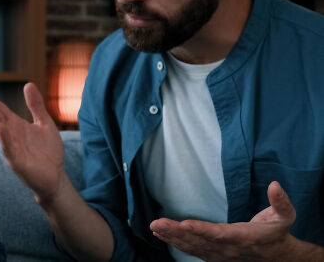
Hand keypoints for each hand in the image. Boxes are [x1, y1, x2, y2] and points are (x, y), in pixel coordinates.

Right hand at [0, 82, 64, 201]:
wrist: (55, 176)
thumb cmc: (48, 151)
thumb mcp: (44, 123)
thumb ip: (36, 105)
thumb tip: (28, 84)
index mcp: (16, 126)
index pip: (1, 108)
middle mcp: (10, 135)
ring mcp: (12, 148)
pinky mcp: (17, 161)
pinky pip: (9, 148)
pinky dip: (5, 138)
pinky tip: (1, 127)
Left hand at [150, 181, 297, 260]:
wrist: (277, 256)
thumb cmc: (277, 232)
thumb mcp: (285, 216)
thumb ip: (280, 201)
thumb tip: (274, 184)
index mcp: (243, 238)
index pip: (219, 234)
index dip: (202, 230)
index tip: (185, 224)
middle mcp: (227, 248)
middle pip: (199, 241)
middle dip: (177, 232)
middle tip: (157, 223)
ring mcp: (219, 254)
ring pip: (192, 246)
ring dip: (172, 237)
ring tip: (155, 227)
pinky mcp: (213, 254)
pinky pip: (191, 249)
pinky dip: (175, 242)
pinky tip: (161, 235)